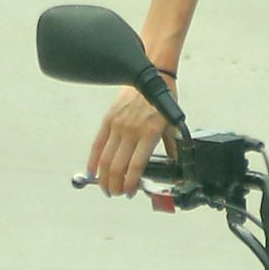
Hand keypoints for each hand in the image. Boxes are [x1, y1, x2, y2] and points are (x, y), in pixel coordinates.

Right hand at [88, 82, 177, 197]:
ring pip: (105, 158)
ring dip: (104, 177)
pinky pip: (97, 144)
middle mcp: (131, 130)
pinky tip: (93, 172)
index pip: (135, 166)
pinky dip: (93, 161)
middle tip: (117, 193)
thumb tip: (176, 165)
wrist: (152, 75)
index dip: (130, 183)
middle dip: (116, 184)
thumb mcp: (173, 125)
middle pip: (117, 166)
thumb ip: (173, 146)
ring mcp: (117, 125)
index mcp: (149, 133)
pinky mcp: (108, 120)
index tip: (130, 193)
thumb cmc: (164, 101)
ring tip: (107, 188)